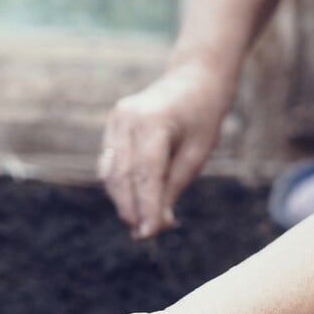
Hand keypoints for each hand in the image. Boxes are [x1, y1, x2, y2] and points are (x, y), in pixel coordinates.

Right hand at [99, 61, 228, 239]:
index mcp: (152, 122)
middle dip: (131, 210)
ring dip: (124, 202)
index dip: (145, 208)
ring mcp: (115, 121)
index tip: (149, 235)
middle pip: (122, 177)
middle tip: (145, 235)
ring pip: (111, 174)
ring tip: (142, 224)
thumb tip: (157, 223)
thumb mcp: (197, 154)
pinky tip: (136, 203)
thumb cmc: (202, 116)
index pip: (144, 175)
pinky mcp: (112, 127)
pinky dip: (121, 187)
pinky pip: (111, 165)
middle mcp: (126, 120)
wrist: (193, 78)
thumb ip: (174, 187)